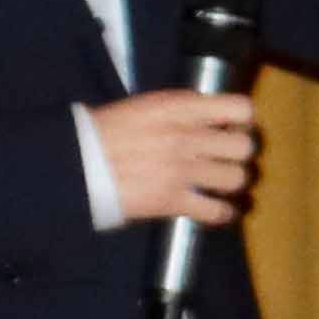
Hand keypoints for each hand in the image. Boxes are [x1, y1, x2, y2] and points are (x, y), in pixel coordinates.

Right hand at [90, 86, 260, 224]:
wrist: (74, 164)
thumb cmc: (105, 131)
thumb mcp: (145, 106)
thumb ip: (182, 109)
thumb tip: (212, 113)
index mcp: (179, 109)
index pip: (240, 108)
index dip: (243, 119)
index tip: (233, 126)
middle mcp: (186, 138)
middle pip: (244, 146)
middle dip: (239, 153)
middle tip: (227, 156)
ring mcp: (181, 171)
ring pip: (237, 178)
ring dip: (231, 181)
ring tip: (220, 182)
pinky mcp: (171, 201)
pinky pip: (217, 211)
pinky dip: (222, 212)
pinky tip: (217, 209)